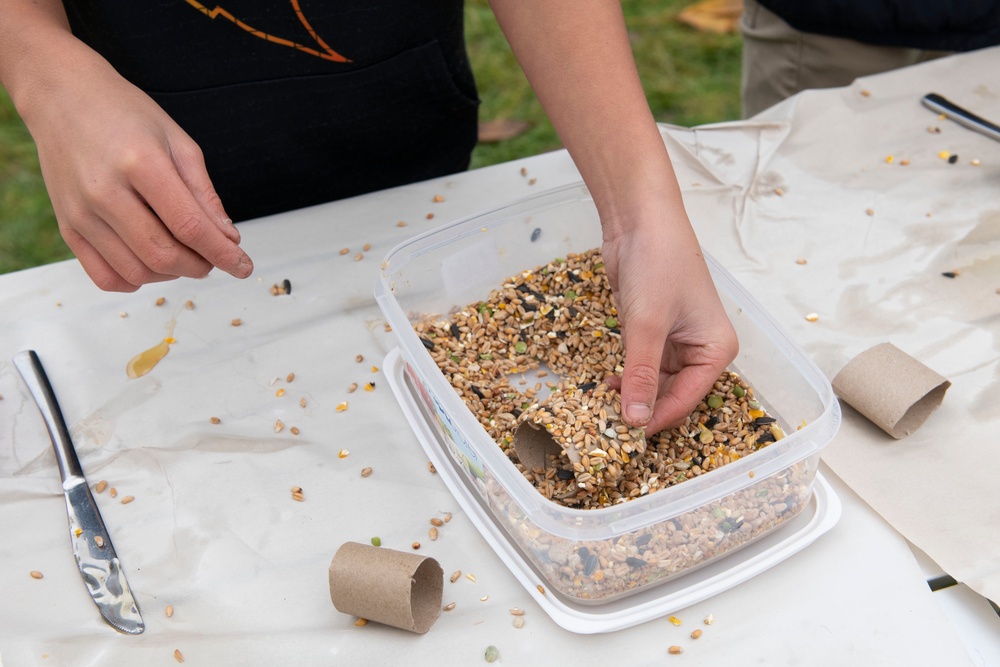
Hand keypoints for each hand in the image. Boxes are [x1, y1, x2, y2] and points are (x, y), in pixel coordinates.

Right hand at [22, 41, 251, 291]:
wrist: (62, 97)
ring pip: (137, 271)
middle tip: (214, 258)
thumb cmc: (125, 114)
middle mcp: (105, 192)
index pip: (190, 226)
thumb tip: (228, 238)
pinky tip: (152, 263)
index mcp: (141, 163)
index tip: (244, 267)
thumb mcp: (177, 141)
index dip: (223, 253)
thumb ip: (204, 194)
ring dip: (172, 275)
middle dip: (200, 266)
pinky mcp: (66, 227)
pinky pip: (105, 277)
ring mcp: (81, 213)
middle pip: (163, 255)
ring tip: (185, 256)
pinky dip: (137, 281)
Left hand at [602, 218, 737, 433]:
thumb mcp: (647, 325)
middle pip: (672, 395)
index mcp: (716, 349)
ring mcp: (676, 341)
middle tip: (607, 424)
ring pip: (654, 383)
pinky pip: (640, 366)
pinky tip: (604, 383)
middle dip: (642, 408)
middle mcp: (701, 349)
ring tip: (601, 404)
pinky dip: (624, 376)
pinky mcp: (652, 332)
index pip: (688, 400)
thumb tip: (636, 421)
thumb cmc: (658, 263)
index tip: (626, 436)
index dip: (657, 419)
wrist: (639, 219)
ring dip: (630, 393)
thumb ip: (641, 375)